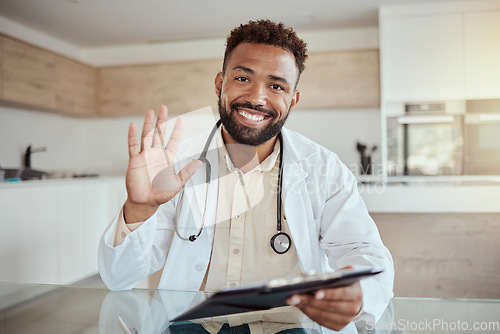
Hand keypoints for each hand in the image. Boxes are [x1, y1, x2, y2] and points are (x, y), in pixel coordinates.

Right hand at [124, 105, 202, 222]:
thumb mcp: (177, 183)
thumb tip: (199, 163)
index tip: (181, 119)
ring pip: (146, 136)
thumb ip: (187, 172)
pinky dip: (132, 135)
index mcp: (167, 158)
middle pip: (159, 133)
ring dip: (148, 124)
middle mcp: (156, 154)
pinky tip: (133, 126)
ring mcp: (145, 156)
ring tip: (150, 112)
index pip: (173, 140)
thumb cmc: (161, 194)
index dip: (177, 130)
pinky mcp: (134, 160)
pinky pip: (133, 146)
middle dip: (162, 121)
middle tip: (163, 108)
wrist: (145, 202)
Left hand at [286, 281, 362, 330]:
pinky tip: (300, 306)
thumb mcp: (344, 275)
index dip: (329, 294)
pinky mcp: (338, 326)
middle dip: (310, 300)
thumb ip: (340, 272)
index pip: (342, 294)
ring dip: (306, 307)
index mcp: (356, 294)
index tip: (315, 293)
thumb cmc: (345, 284)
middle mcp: (352, 309)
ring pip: (322, 315)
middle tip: (295, 295)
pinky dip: (308, 313)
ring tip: (294, 299)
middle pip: (329, 306)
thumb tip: (327, 274)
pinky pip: (320, 321)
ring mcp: (345, 320)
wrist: (352, 298)